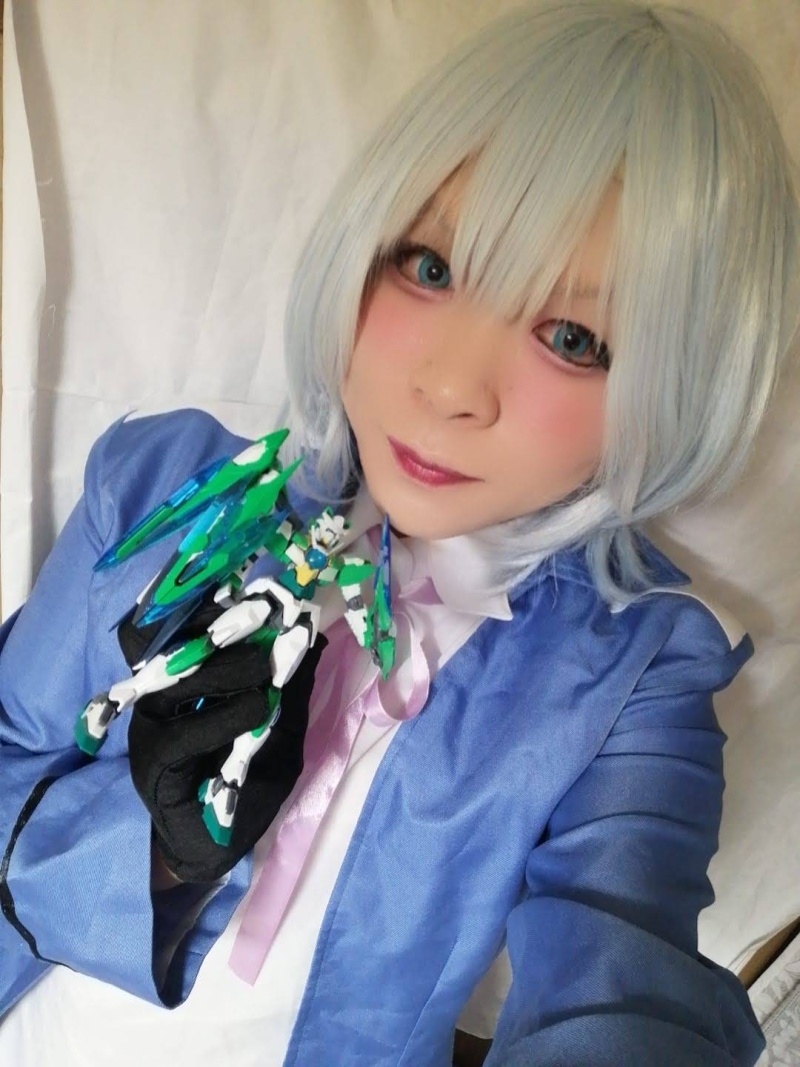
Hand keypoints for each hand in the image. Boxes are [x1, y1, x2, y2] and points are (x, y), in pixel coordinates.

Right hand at [119, 601, 325, 882]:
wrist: (218, 848)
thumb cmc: (247, 782)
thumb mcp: (282, 727)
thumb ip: (290, 686)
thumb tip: (313, 638)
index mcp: (181, 678)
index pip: (176, 625)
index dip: (205, 601)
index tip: (250, 588)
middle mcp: (157, 695)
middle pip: (170, 642)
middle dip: (219, 625)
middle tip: (267, 621)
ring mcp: (149, 728)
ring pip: (172, 680)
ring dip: (223, 667)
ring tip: (265, 669)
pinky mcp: (152, 765)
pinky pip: (181, 732)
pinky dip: (223, 716)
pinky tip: (255, 711)